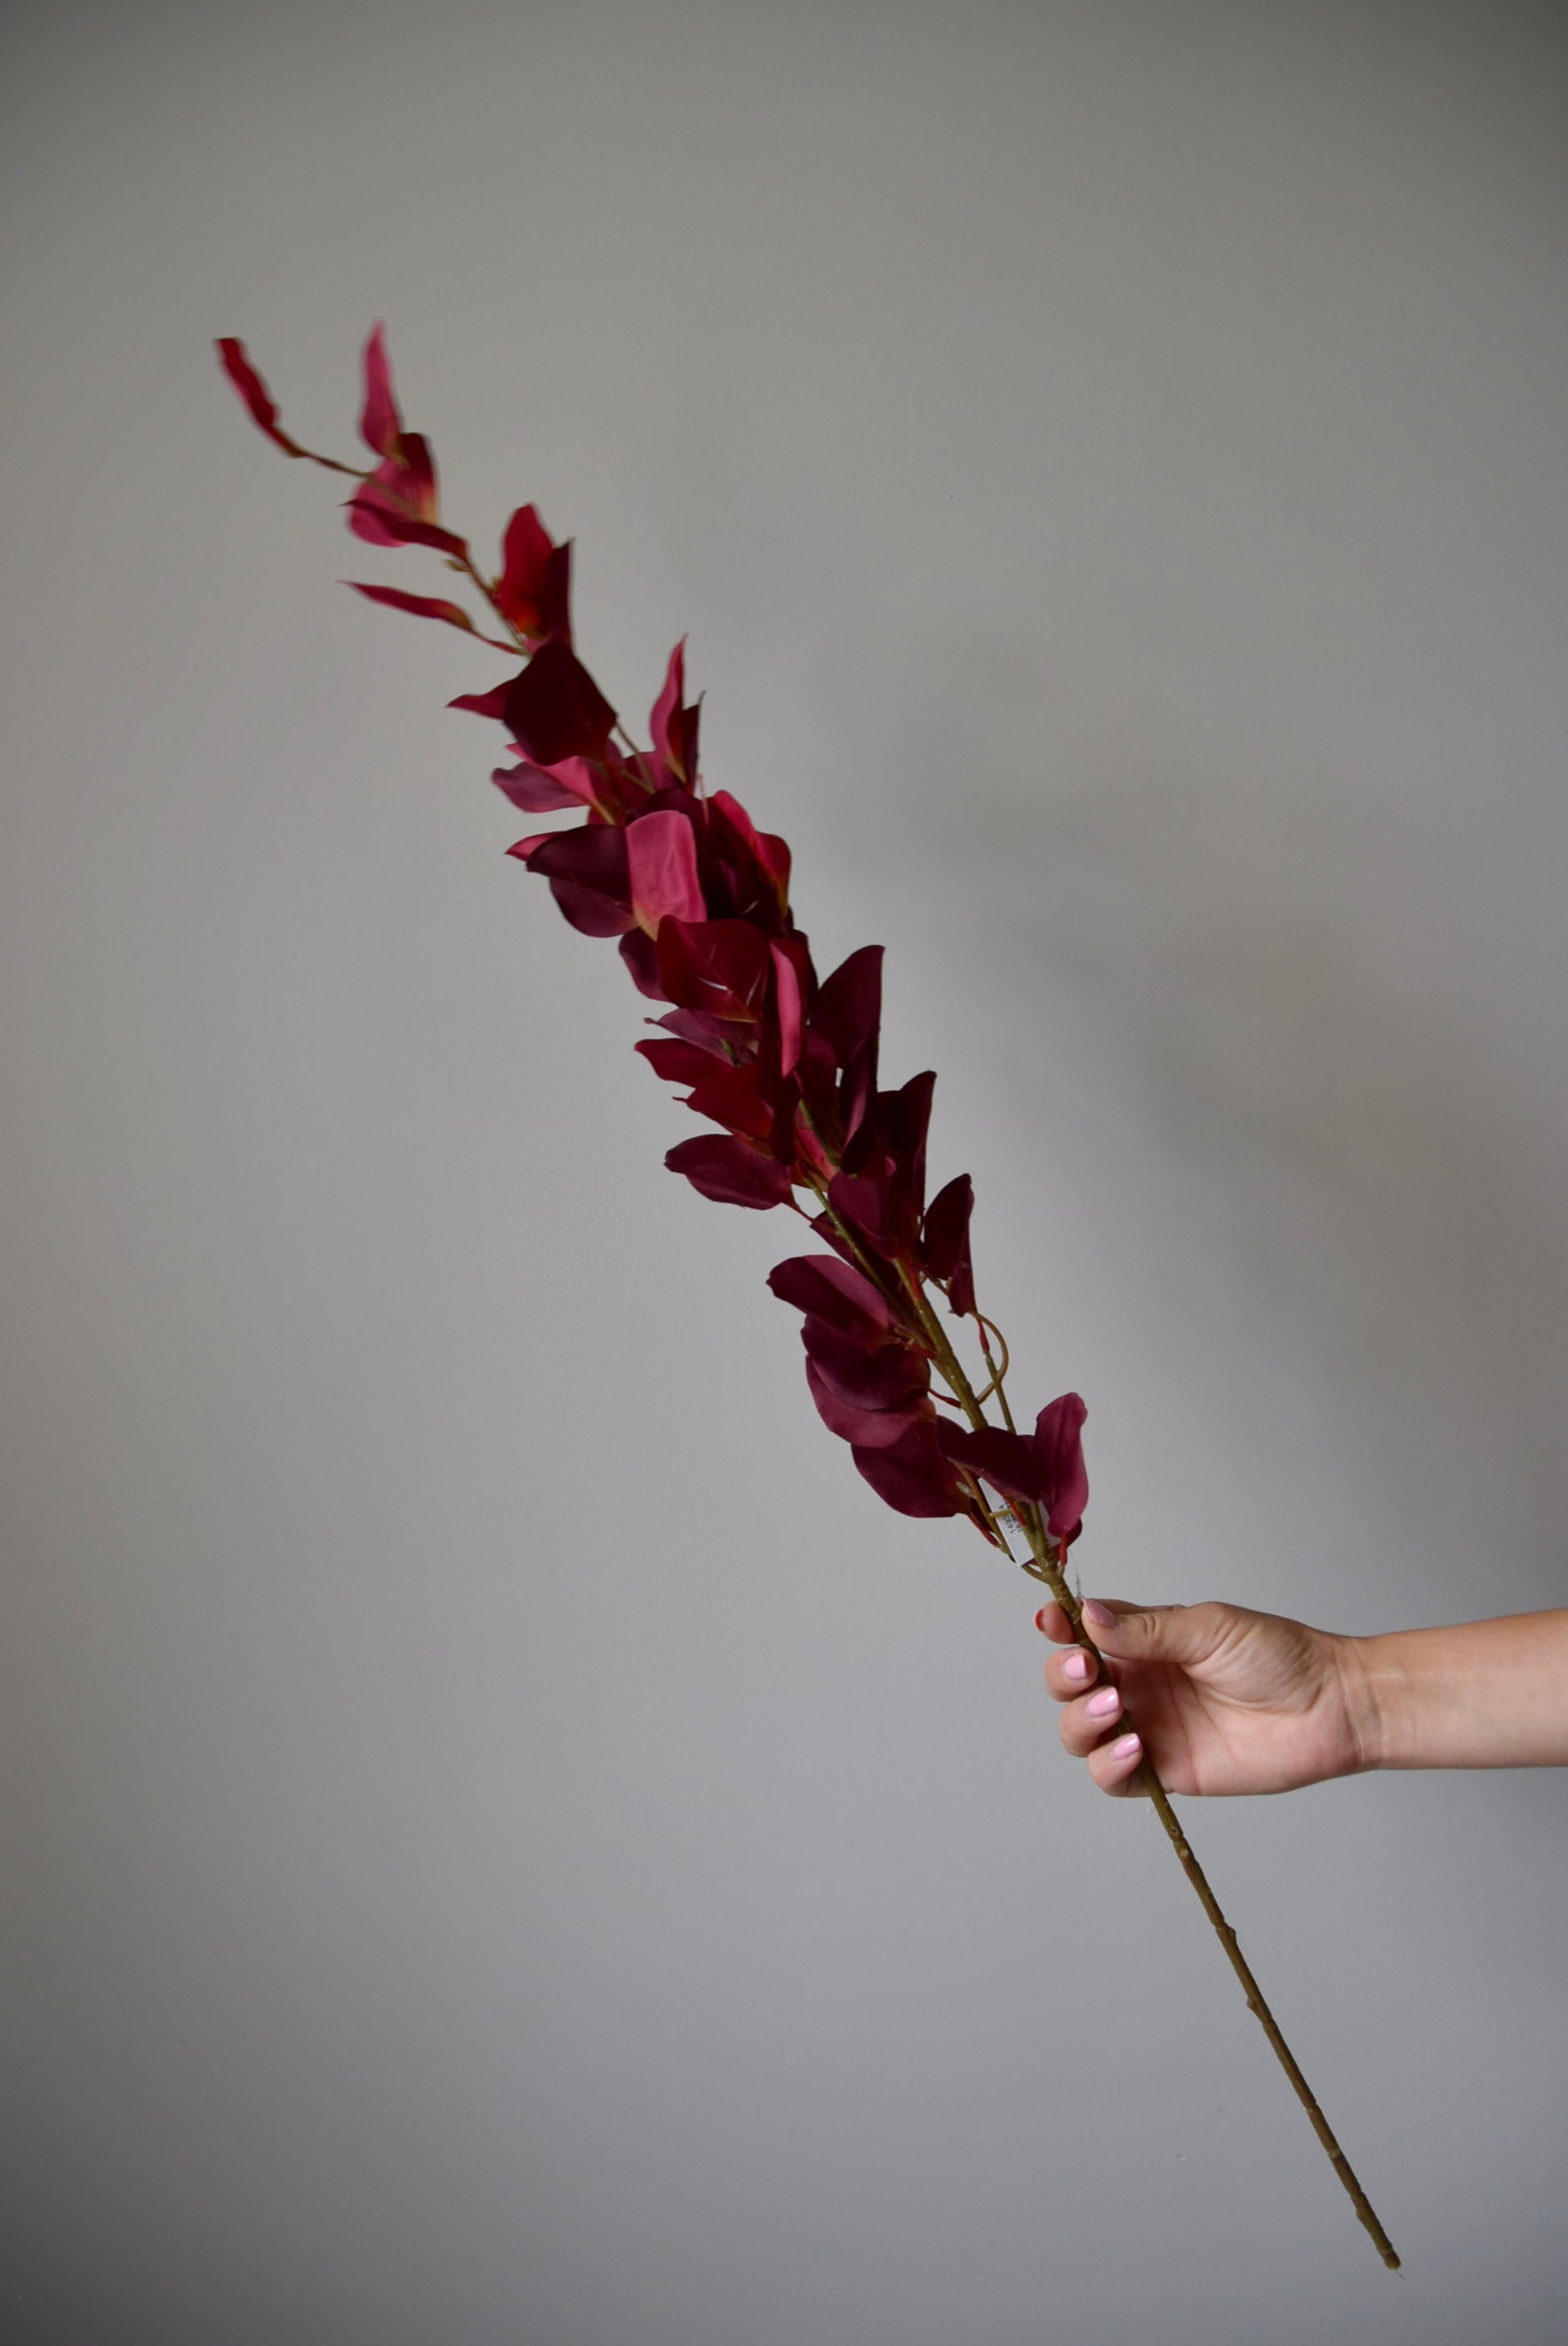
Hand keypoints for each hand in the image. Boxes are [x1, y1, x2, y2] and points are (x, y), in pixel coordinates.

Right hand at [1037, 1596, 1369, 1796]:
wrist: (1328, 1708)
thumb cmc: (1279, 1656)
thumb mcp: (1208, 1629)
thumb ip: (1147, 1629)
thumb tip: (1088, 1616)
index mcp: (1145, 1641)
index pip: (1084, 1633)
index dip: (1059, 1628)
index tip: (1050, 1623)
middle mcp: (1139, 1684)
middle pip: (1067, 1686)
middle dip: (1062, 1678)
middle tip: (1086, 1671)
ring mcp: (1149, 1728)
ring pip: (1079, 1733)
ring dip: (1079, 1722)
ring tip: (1114, 1710)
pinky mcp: (1166, 1771)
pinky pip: (1113, 1777)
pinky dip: (1107, 1765)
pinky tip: (1133, 1747)